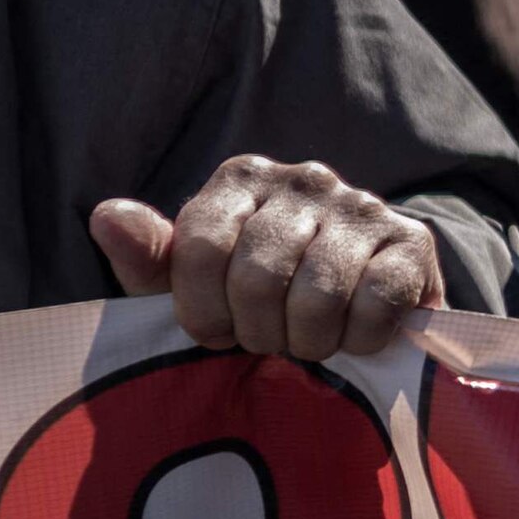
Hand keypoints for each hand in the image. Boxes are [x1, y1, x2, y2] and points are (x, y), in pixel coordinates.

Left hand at [90, 159, 443, 358]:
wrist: (352, 307)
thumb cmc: (253, 298)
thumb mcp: (189, 286)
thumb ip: (149, 258)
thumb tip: (104, 216)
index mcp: (242, 179)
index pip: (200, 245)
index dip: (201, 309)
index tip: (214, 333)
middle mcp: (306, 178)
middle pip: (258, 275)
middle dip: (258, 330)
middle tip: (268, 340)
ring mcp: (364, 205)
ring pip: (318, 294)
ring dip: (309, 341)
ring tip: (309, 340)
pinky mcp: (413, 241)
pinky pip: (375, 303)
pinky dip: (359, 338)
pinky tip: (354, 334)